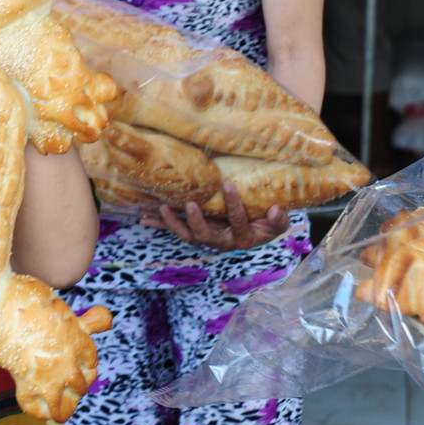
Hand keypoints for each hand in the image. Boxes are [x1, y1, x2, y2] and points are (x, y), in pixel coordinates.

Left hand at [140, 182, 290, 250]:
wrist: (256, 231)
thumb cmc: (268, 224)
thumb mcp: (278, 223)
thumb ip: (279, 219)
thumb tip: (274, 210)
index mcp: (242, 238)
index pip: (238, 222)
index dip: (233, 205)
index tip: (228, 184)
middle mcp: (221, 241)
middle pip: (205, 235)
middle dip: (196, 221)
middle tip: (189, 204)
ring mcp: (206, 237)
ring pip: (187, 235)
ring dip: (172, 224)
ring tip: (162, 210)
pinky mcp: (195, 232)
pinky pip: (176, 230)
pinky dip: (161, 225)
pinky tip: (144, 219)